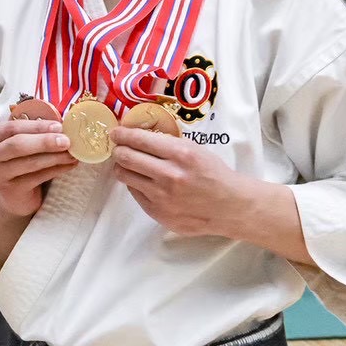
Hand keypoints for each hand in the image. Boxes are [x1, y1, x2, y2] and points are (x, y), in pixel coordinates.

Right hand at [0, 119, 76, 217]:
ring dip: (55, 157)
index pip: (12, 128)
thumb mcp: (19, 143)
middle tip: (66, 140)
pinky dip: (56, 170)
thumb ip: (33, 133)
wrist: (13, 195)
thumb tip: (62, 125)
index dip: (36, 126)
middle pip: (18, 145)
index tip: (59, 126)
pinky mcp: (11, 191)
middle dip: (45, 141)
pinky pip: (37, 177)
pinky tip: (69, 165)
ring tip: (72, 153)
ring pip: (30, 162)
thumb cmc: (18, 161)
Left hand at [111, 126, 269, 238]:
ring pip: (125, 176)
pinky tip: (144, 181)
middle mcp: (169, 175)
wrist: (229, 206)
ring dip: (122, 167)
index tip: (116, 132)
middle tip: (118, 147)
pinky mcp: (158, 212)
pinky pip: (135, 193)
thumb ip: (168, 144)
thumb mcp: (195, 150)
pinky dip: (135, 184)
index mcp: (181, 154)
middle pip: (126, 157)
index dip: (122, 134)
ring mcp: (162, 196)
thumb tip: (138, 135)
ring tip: (127, 164)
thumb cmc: (213, 174)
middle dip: (118, 149)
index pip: (139, 140)